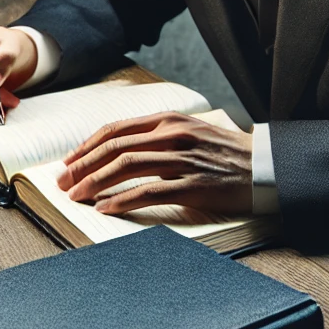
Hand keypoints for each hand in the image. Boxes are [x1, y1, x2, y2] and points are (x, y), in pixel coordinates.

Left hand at [56, 111, 252, 214]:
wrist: (266, 166)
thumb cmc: (225, 153)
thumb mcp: (189, 133)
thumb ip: (157, 137)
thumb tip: (118, 152)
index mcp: (168, 120)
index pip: (115, 129)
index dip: (86, 146)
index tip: (68, 161)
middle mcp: (172, 134)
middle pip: (114, 147)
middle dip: (82, 165)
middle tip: (62, 183)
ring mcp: (183, 158)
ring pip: (126, 166)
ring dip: (95, 182)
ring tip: (77, 196)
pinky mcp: (194, 184)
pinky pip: (150, 191)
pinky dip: (122, 200)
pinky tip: (105, 209)